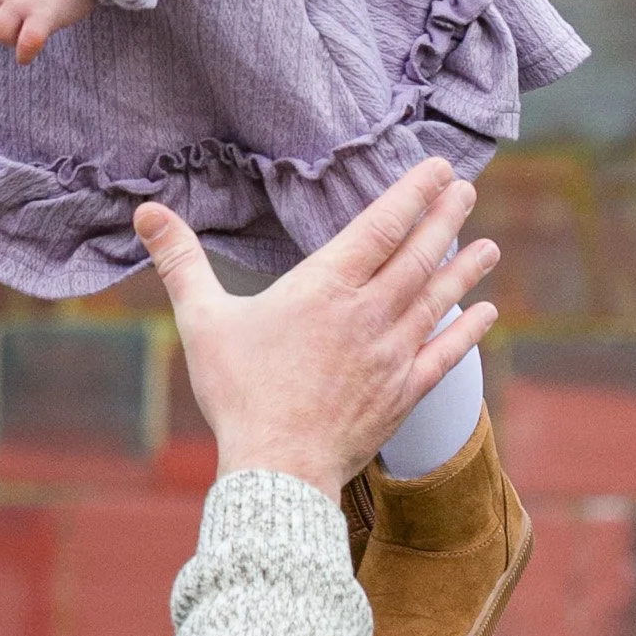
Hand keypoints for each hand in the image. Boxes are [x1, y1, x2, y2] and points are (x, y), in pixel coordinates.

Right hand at [136, 164, 498, 501]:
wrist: (278, 467)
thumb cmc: (238, 393)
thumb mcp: (202, 320)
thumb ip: (180, 261)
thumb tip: (147, 210)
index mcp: (325, 287)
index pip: (379, 226)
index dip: (411, 193)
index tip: (437, 169)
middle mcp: (368, 313)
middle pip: (416, 254)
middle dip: (443, 218)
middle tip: (465, 189)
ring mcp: (392, 353)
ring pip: (437, 299)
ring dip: (465, 268)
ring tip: (489, 245)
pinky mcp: (403, 392)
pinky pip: (445, 354)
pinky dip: (468, 331)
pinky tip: (487, 313)